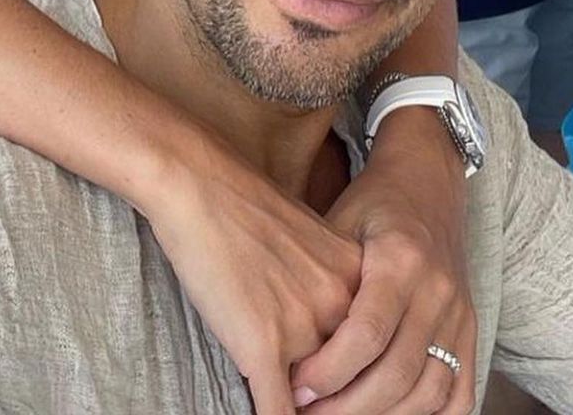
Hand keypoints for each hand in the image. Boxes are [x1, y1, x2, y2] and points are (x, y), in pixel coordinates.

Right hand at [146, 128, 363, 414]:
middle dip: (335, 403)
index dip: (359, 380)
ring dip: (306, 413)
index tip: (350, 394)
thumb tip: (327, 333)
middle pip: (352, 379)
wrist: (199, 180)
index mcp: (357, 278)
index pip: (372, 350)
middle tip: (322, 411)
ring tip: (294, 412)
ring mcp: (304, 325)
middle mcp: (341, 304)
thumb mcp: (306, 240)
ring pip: (318, 403)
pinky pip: (278, 410)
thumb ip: (325, 285)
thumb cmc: (241, 204)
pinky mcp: (263, 343)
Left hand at [291, 110, 475, 413]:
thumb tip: (275, 338)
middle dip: (347, 406)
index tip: (294, 388)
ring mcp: (459, 314)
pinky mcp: (471, 329)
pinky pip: (460, 392)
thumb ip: (320, 277)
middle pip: (397, 373)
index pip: (367, 334)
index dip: (329, 371)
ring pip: (429, 392)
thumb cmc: (372, 203)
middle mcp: (436, 291)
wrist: (427, 181)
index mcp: (400, 260)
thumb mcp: (339, 223)